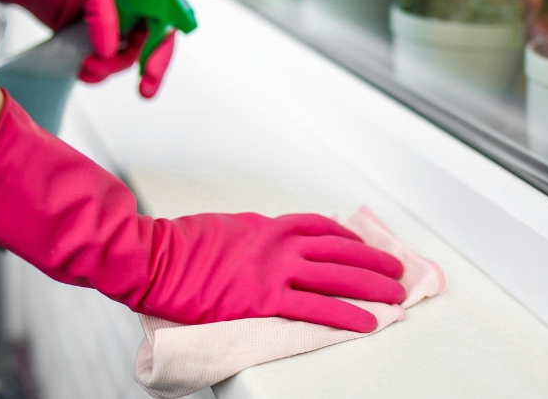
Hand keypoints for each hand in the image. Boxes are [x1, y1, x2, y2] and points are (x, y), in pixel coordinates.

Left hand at [0, 0, 174, 95]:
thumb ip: (104, 18)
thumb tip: (111, 50)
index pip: (163, 22)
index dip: (162, 47)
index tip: (151, 68)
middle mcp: (131, 13)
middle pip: (151, 47)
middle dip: (149, 71)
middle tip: (144, 90)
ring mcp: (116, 31)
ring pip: (126, 60)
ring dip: (109, 71)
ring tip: (86, 67)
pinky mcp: (100, 45)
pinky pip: (108, 66)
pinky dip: (98, 74)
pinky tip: (82, 71)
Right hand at [0, 91, 404, 331]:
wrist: (150, 257)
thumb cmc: (178, 246)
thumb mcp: (224, 229)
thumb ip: (253, 235)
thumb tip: (269, 241)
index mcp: (267, 225)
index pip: (321, 227)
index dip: (350, 238)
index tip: (366, 244)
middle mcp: (277, 242)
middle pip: (340, 249)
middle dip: (373, 260)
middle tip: (398, 270)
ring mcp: (272, 269)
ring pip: (336, 275)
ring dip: (371, 285)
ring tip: (396, 295)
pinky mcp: (263, 297)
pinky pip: (315, 306)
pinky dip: (345, 314)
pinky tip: (367, 321)